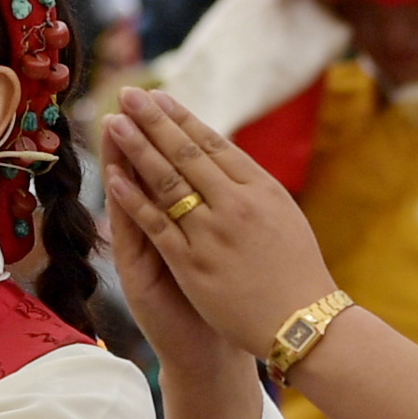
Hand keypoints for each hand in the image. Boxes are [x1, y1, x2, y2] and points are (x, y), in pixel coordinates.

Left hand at [103, 90, 340, 362]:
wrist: (302, 323)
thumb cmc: (298, 273)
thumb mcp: (284, 218)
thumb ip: (253, 190)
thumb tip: (227, 160)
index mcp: (262, 189)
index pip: (215, 144)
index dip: (183, 119)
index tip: (159, 98)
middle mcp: (237, 204)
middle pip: (187, 153)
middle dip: (155, 120)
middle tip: (130, 94)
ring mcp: (213, 233)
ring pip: (167, 182)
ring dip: (137, 149)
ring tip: (114, 123)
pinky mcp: (193, 264)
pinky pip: (157, 224)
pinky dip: (134, 199)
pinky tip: (114, 178)